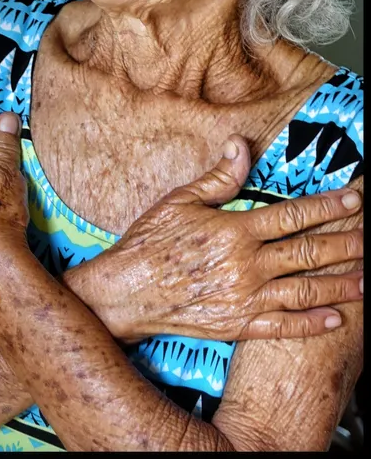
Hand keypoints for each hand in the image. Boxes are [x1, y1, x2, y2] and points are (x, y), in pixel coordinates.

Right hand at [78, 137, 362, 341]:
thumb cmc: (150, 243)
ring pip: (304, 291)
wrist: (126, 292)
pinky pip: (282, 327)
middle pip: (307, 253)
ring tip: (366, 280)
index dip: (326, 207)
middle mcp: (246, 265)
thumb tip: (241, 145)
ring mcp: (244, 297)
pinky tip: (335, 318)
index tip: (353, 200)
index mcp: (234, 230)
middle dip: (345, 245)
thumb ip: (218, 176)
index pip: (292, 215)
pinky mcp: (237, 324)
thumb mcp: (180, 200)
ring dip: (340, 285)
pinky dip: (311, 323)